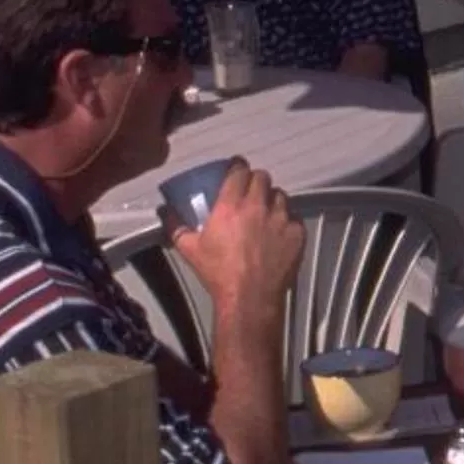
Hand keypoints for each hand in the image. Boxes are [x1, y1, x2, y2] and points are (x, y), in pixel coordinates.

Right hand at [168, 161, 301, 319]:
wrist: (249, 296)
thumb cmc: (218, 273)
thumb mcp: (190, 249)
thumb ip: (176, 227)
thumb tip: (165, 212)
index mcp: (231, 206)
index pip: (238, 171)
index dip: (238, 167)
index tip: (236, 169)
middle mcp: (258, 206)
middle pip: (262, 177)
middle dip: (255, 180)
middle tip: (249, 191)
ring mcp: (281, 218)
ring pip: (280, 195)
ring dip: (271, 200)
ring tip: (264, 212)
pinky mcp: (297, 232)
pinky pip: (293, 217)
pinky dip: (286, 221)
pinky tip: (278, 233)